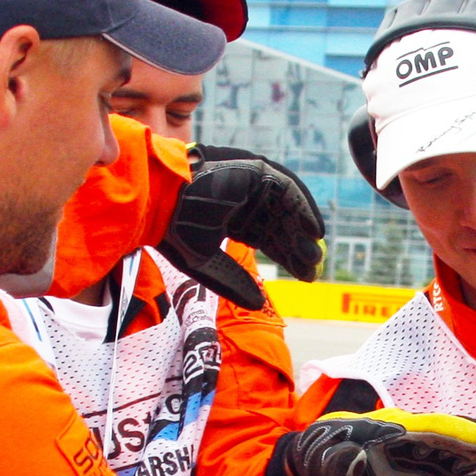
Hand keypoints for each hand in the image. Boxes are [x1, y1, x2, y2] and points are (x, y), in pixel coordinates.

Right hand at [160, 146, 325, 309]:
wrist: (161, 202)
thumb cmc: (174, 231)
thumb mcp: (206, 264)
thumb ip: (233, 281)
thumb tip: (259, 305)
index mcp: (228, 217)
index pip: (265, 238)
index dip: (284, 257)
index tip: (303, 277)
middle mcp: (241, 200)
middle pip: (278, 226)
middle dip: (295, 249)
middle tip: (311, 272)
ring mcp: (249, 184)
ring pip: (286, 209)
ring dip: (301, 232)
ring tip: (313, 257)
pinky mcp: (256, 170)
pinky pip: (289, 189)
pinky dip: (304, 208)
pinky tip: (314, 231)